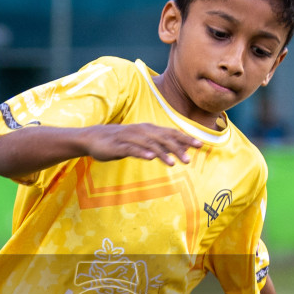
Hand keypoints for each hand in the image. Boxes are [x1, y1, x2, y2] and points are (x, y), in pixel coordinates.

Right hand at [82, 124, 201, 166]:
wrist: (93, 138)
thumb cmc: (119, 141)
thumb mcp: (140, 142)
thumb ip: (156, 145)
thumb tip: (174, 151)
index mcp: (149, 130)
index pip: (171, 133)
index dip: (185, 139)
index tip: (200, 146)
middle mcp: (142, 131)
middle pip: (163, 139)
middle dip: (177, 148)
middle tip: (189, 159)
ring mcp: (131, 138)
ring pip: (150, 145)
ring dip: (162, 153)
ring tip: (173, 163)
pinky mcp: (119, 146)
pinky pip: (133, 149)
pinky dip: (142, 152)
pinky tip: (151, 158)